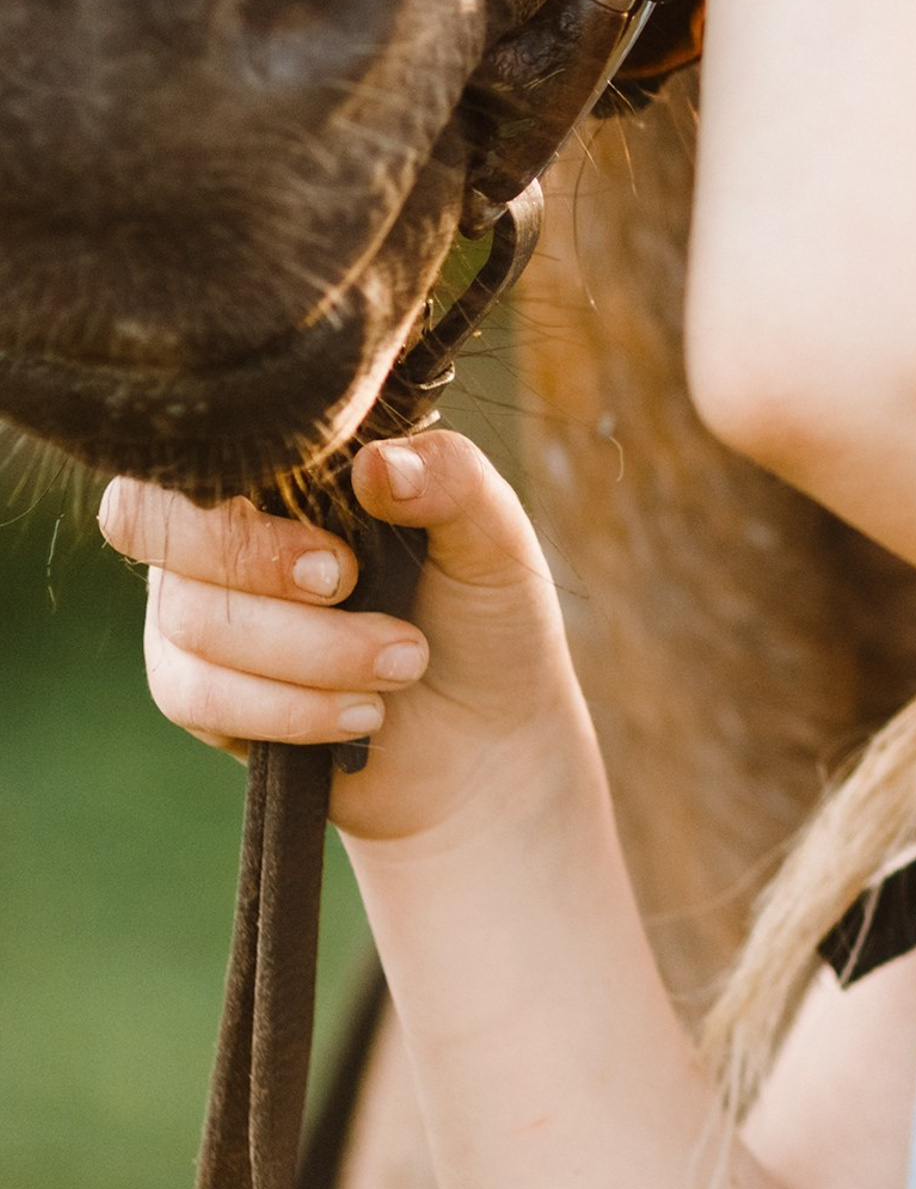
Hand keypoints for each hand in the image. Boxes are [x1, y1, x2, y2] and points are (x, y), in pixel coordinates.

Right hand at [99, 433, 593, 845]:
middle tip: (349, 586)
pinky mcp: (198, 692)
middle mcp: (229, 528)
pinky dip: (287, 708)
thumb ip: (451, 481)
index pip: (200, 446)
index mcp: (291, 467)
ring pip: (190, 617)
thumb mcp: (494, 538)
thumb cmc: (487, 618)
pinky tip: (362, 714)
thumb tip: (375, 461)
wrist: (487, 742)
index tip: (342, 550)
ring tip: (404, 663)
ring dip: (308, 650)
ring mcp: (201, 608)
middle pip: (149, 521)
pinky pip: (193, 693)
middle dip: (254, 562)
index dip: (247, 490)